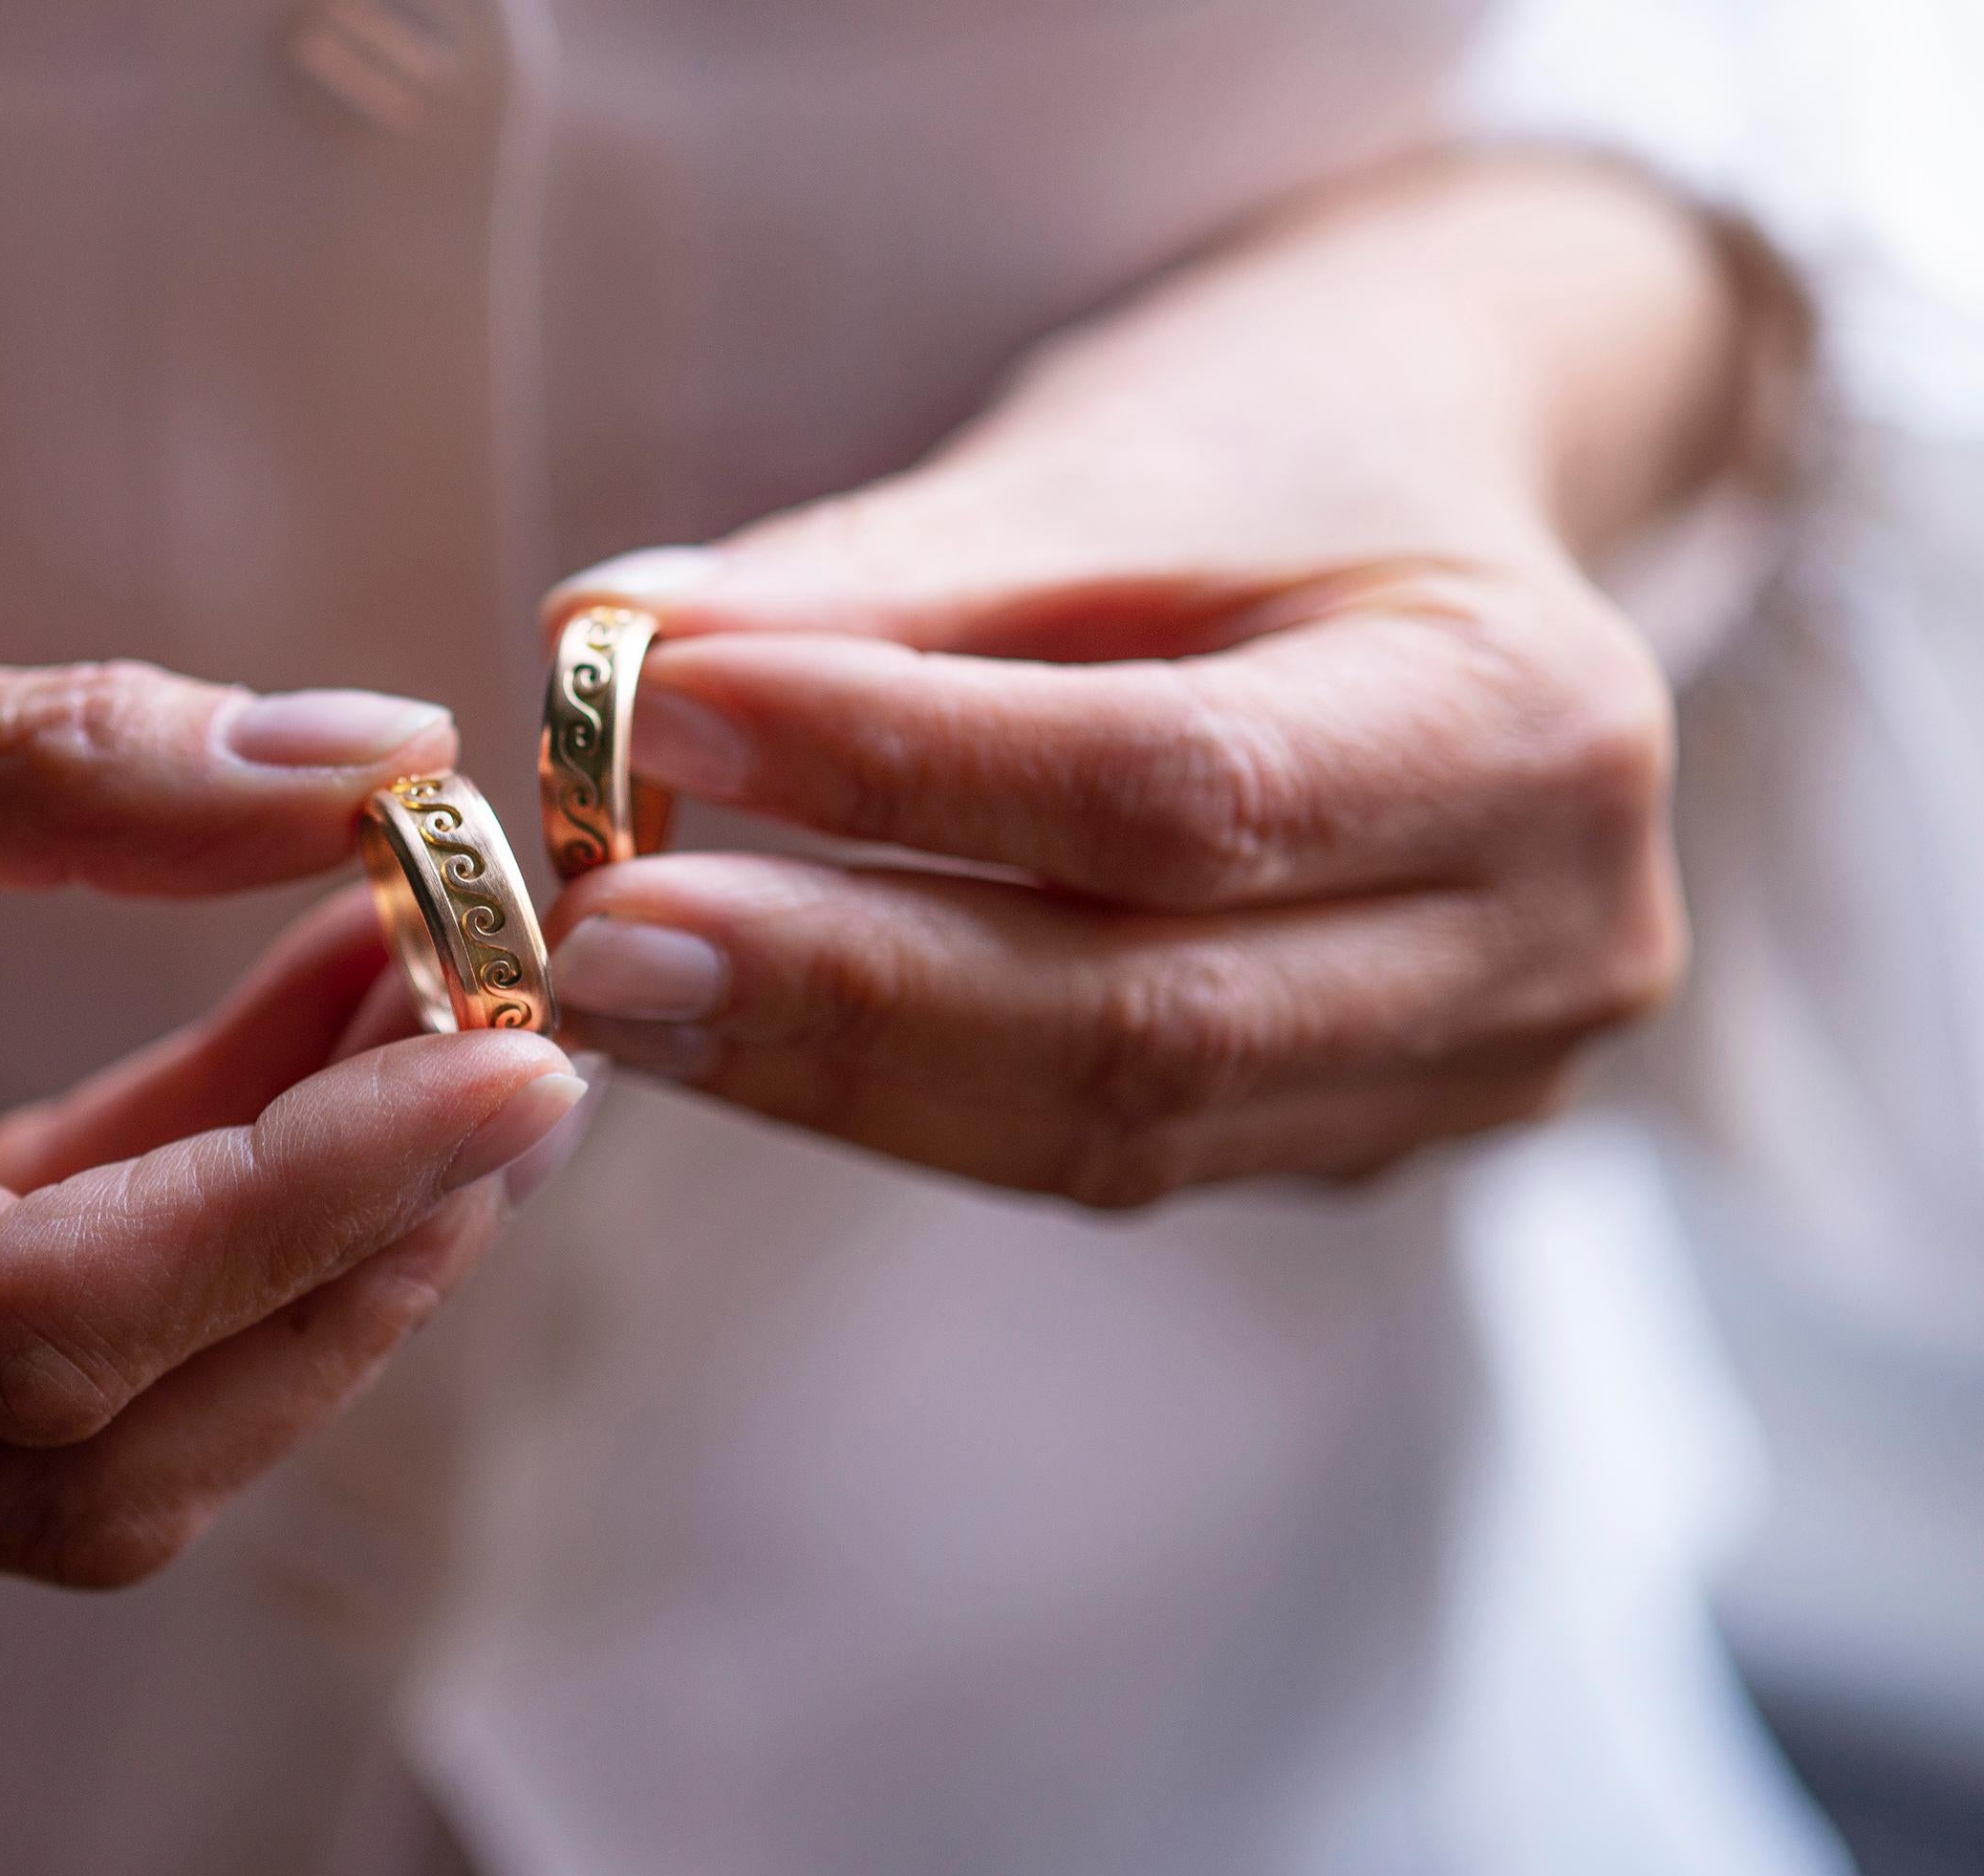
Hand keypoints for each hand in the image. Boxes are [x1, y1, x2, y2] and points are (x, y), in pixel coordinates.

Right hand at [0, 457, 586, 1582]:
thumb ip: (70, 763)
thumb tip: (370, 757)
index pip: (26, 1324)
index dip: (298, 1208)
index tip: (507, 1067)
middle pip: (85, 1447)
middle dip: (337, 1268)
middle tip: (517, 1063)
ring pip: (88, 1417)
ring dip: (300, 1233)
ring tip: (446, 1018)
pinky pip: (46, 1309)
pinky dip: (207, 1184)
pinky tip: (326, 1027)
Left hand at [539, 159, 1748, 1205]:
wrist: (1437, 525)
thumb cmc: (1282, 455)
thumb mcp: (1110, 458)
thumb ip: (877, 571)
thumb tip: (606, 648)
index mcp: (1533, 722)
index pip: (1180, 788)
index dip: (900, 772)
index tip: (654, 719)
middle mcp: (1549, 937)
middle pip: (1144, 1017)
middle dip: (837, 988)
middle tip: (597, 941)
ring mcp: (1473, 1074)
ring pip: (1105, 1126)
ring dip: (834, 1070)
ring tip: (626, 990)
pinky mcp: (1359, 1138)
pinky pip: (1101, 1149)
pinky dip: (906, 1096)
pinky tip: (744, 1034)